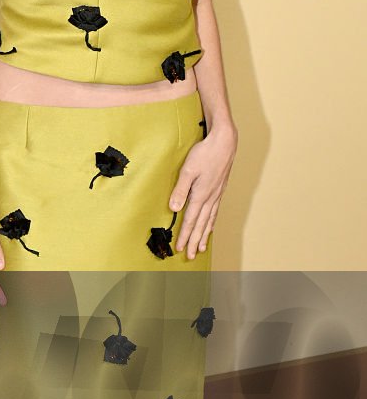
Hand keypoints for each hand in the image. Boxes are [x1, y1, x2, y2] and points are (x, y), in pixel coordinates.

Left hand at [169, 125, 236, 257]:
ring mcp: (216, 194)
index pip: (190, 221)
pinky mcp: (219, 189)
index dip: (185, 236)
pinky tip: (210, 225)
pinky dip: (211, 222)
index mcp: (201, 195)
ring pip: (209, 220)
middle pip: (201, 225)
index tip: (180, 249)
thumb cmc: (205, 153)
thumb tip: (173, 209)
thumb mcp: (187, 170)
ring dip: (204, 235)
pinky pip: (215, 211)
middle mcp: (210, 198)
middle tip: (191, 256)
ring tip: (201, 247)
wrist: (224, 142)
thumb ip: (180, 190)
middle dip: (194, 241)